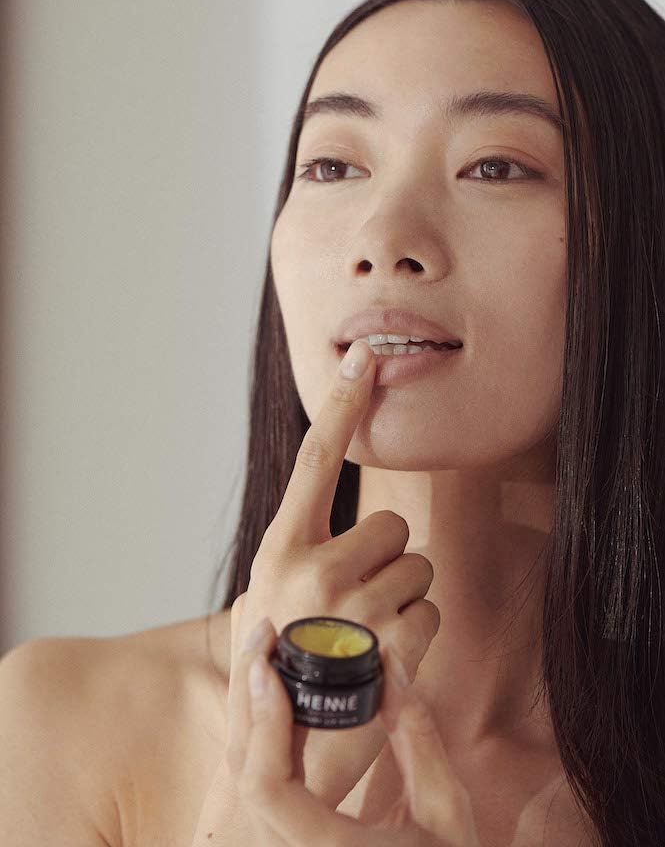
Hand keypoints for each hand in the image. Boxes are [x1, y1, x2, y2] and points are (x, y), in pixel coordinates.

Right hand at [225, 339, 440, 809]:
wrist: (282, 754)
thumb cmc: (278, 670)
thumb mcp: (268, 600)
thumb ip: (304, 553)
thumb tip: (355, 521)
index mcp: (280, 549)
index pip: (315, 460)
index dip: (342, 404)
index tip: (363, 356)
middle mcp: (312, 569)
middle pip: (393, 526)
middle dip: (387, 561)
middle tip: (356, 606)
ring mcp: (352, 607)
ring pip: (418, 568)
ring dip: (401, 601)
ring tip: (364, 639)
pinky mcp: (391, 642)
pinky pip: (430, 610)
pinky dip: (416, 634)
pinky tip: (383, 663)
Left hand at [237, 617, 480, 845]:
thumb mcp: (445, 806)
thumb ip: (417, 736)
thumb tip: (392, 662)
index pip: (267, 787)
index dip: (263, 721)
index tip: (269, 665)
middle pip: (243, 773)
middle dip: (247, 695)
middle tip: (264, 634)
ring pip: (243, 777)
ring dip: (249, 710)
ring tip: (266, 652)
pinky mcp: (284, 839)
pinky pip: (259, 784)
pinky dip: (260, 733)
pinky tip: (275, 695)